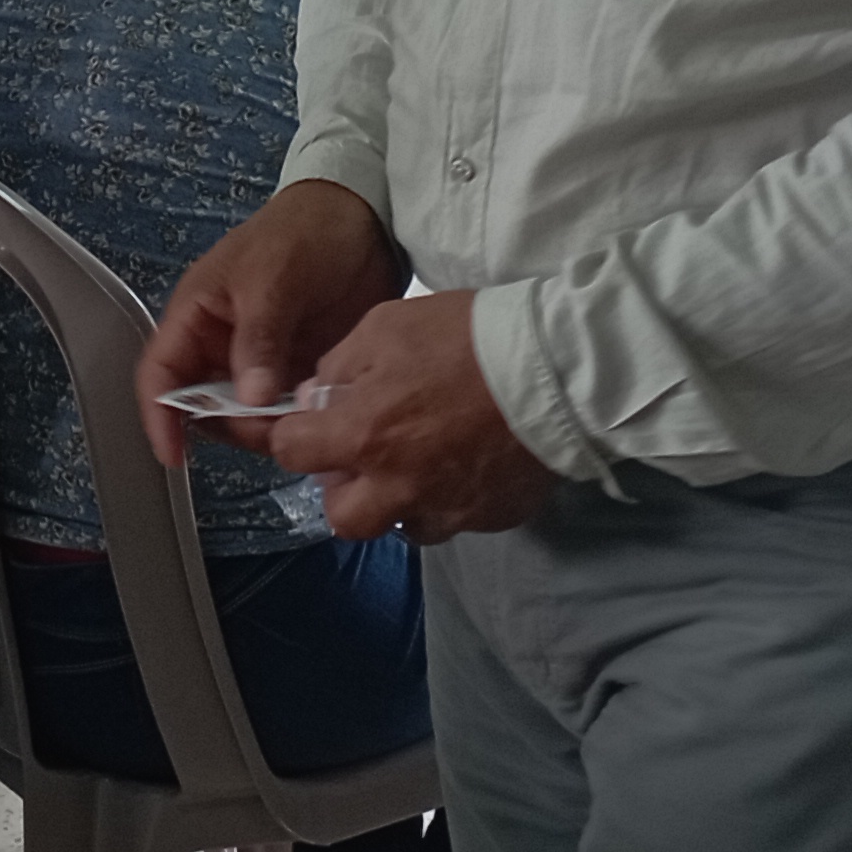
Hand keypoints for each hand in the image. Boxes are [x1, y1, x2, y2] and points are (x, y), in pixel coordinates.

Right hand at [136, 178, 399, 468]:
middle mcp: (222, 345)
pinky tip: (319, 425)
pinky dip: (295, 424)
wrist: (365, 219)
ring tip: (303, 427)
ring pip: (245, 415)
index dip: (160, 415)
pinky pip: (284, 412)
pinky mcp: (298, 372)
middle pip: (204, 405)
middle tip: (272, 434)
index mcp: (198, 315)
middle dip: (229, 428)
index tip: (174, 455)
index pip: (161, 372)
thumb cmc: (304, 234)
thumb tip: (248, 400)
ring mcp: (261, 362)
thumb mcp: (274, 279)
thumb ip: (258, 339)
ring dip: (266, 430)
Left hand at [264, 290, 559, 542]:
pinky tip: (463, 463)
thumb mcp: (386, 326)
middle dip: (344, 489)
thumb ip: (340, 366)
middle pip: (343, 517)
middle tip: (365, 455)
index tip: (308, 424)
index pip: (293, 453)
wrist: (557, 366)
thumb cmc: (465, 336)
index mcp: (365, 436)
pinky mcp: (491, 517)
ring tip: (419, 460)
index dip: (294, 436)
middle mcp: (399, 486)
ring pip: (401, 526)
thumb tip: (317, 398)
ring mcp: (448, 509)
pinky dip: (448, 499)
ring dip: (397, 500)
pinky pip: (454, 520)